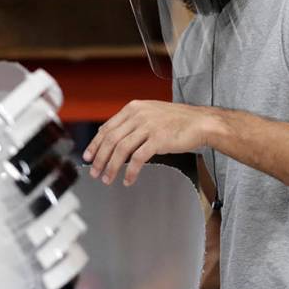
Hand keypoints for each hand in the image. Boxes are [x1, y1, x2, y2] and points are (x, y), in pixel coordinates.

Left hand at [82, 100, 214, 185]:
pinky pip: (138, 158)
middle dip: (99, 158)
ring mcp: (148, 126)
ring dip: (111, 167)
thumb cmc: (177, 120)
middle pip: (110, 140)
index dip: (95, 144)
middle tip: (94, 172)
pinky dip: (131, 171)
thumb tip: (114, 139)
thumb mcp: (150, 114)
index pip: (106, 127)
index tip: (88, 157)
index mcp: (133, 108)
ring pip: (121, 150)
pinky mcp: (158, 139)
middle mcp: (138, 115)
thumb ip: (132, 122)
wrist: (201, 122)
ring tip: (107, 179)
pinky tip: (128, 180)